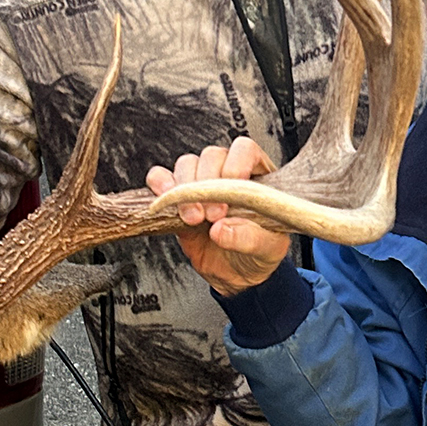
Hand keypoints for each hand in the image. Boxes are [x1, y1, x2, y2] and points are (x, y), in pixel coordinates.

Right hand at [145, 137, 290, 294]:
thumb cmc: (258, 255)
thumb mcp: (267, 249)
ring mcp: (201, 183)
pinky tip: (165, 202)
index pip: (245, 150)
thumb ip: (249, 237)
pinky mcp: (178, 197)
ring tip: (193, 218)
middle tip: (213, 215)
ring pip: (186, 164)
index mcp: (258, 177)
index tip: (233, 184)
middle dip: (208, 184)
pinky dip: (159, 185)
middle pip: (212, 155)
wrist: (235, 275)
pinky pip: (160, 178)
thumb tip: (220, 229)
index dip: (236, 163)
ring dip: (185, 189)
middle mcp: (228, 173)